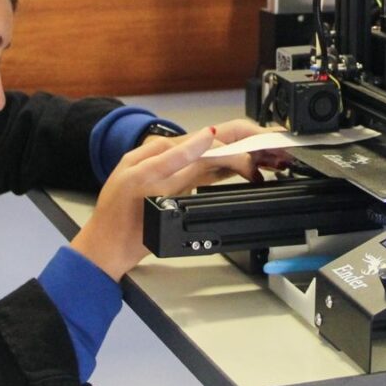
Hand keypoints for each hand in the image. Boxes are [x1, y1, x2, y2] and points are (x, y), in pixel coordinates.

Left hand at [72, 120, 293, 280]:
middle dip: (251, 143)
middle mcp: (170, 158)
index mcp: (162, 151)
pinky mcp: (177, 189)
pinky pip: (208, 173)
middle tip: (281, 148)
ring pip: (218, 158)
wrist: (105, 249)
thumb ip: (176, 158)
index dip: (241, 140)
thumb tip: (207, 136)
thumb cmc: (118, 221)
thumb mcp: (144, 182)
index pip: (211, 139)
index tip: (266, 144)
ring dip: (245, 156)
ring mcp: (175, 173)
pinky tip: (247, 171)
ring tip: (273, 158)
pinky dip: (230, 170)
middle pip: (218, 144)